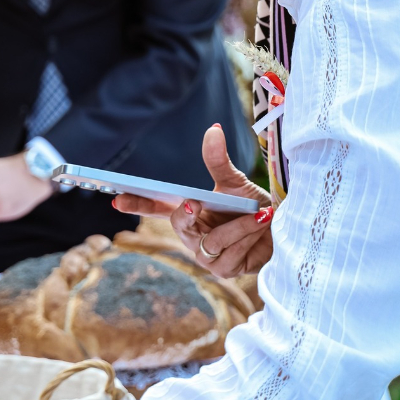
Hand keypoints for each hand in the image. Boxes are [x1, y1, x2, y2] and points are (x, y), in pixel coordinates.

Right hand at [114, 124, 273, 278]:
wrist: (282, 229)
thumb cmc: (253, 206)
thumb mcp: (234, 183)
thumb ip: (218, 161)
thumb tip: (213, 129)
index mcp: (188, 213)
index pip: (156, 208)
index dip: (136, 203)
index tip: (117, 197)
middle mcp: (192, 235)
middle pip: (178, 227)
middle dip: (186, 216)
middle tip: (194, 203)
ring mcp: (206, 255)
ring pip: (211, 242)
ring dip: (238, 226)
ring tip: (259, 214)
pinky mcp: (224, 270)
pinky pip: (229, 254)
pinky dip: (247, 238)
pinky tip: (261, 228)